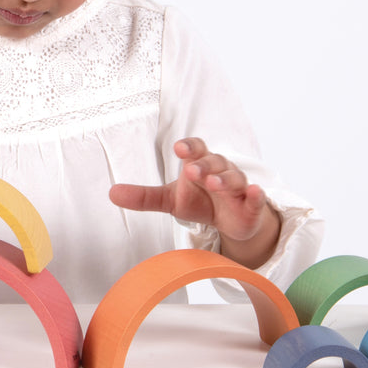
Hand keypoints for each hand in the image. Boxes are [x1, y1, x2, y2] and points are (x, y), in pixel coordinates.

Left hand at [108, 137, 279, 267]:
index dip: (189, 147)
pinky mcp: (252, 205)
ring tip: (214, 183)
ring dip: (224, 179)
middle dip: (204, 166)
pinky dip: (256, 195)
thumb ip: (144, 196)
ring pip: (234, 178)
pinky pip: (256, 198)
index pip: (196, 148)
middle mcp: (220, 170)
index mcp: (200, 163)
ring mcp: (238, 187)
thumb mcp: (170, 200)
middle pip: (214, 162)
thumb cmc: (199, 200)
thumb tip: (111, 193)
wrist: (230, 221)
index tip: (179, 148)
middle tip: (192, 170)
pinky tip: (255, 192)